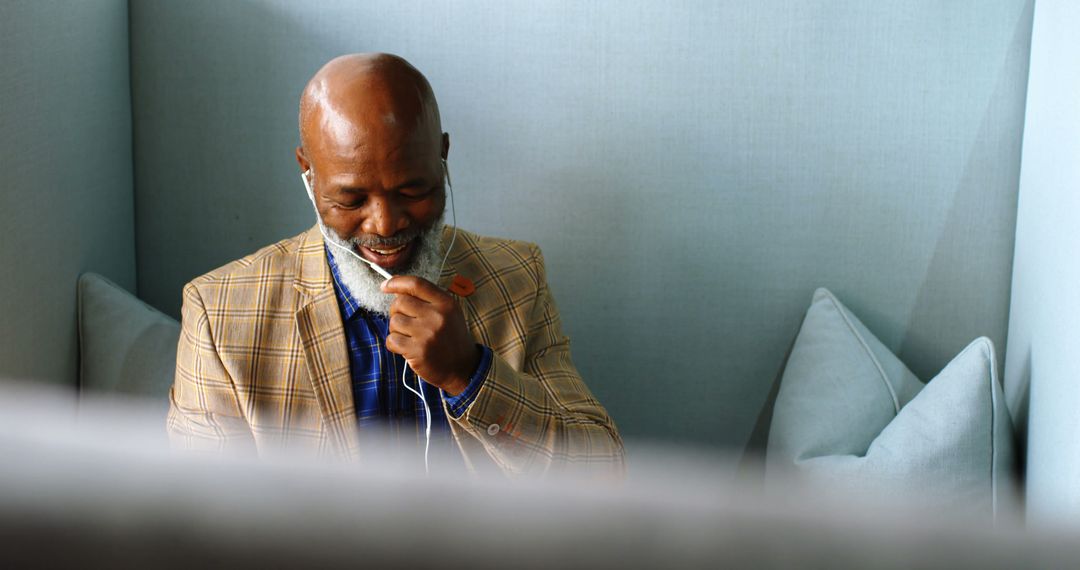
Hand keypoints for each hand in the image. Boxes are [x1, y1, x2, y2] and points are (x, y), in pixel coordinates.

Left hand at [381, 276, 479, 395]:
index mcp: (446, 303)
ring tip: (410, 337)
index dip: (396, 282)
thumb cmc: (451, 338)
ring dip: (397, 330)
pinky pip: (392, 340)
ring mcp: (427, 334)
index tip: (385, 285)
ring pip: (394, 322)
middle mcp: (437, 316)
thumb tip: (397, 290)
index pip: (416, 284)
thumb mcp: (448, 313)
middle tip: (406, 322)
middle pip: (400, 302)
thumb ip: (427, 300)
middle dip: (396, 311)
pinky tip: (407, 348)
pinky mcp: (418, 351)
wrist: (463, 368)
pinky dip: (394, 344)